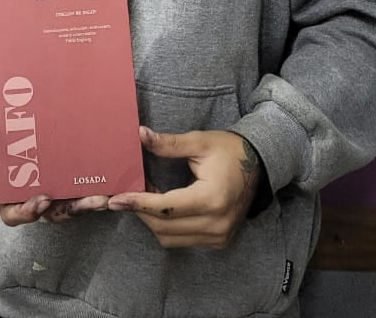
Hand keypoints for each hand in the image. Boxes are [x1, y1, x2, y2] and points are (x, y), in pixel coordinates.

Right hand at [0, 103, 108, 225]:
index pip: (16, 214)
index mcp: (9, 193)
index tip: (41, 200)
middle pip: (55, 212)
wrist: (13, 133)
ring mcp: (56, 193)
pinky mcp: (73, 183)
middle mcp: (35, 198)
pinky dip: (98, 186)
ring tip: (108, 196)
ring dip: (92, 203)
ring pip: (75, 205)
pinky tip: (115, 176)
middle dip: (75, 209)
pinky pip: (86, 189)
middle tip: (94, 201)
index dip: (28, 212)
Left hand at [106, 126, 259, 248]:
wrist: (258, 165)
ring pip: (170, 238)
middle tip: (125, 196)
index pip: (166, 207)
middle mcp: (216, 223)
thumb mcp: (199, 142)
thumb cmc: (229, 151)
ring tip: (142, 200)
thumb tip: (140, 135)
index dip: (138, 203)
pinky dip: (167, 228)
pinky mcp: (219, 240)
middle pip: (164, 227)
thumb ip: (169, 143)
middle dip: (140, 213)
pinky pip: (182, 241)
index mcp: (212, 198)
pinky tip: (160, 210)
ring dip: (152, 222)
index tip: (117, 199)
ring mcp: (219, 236)